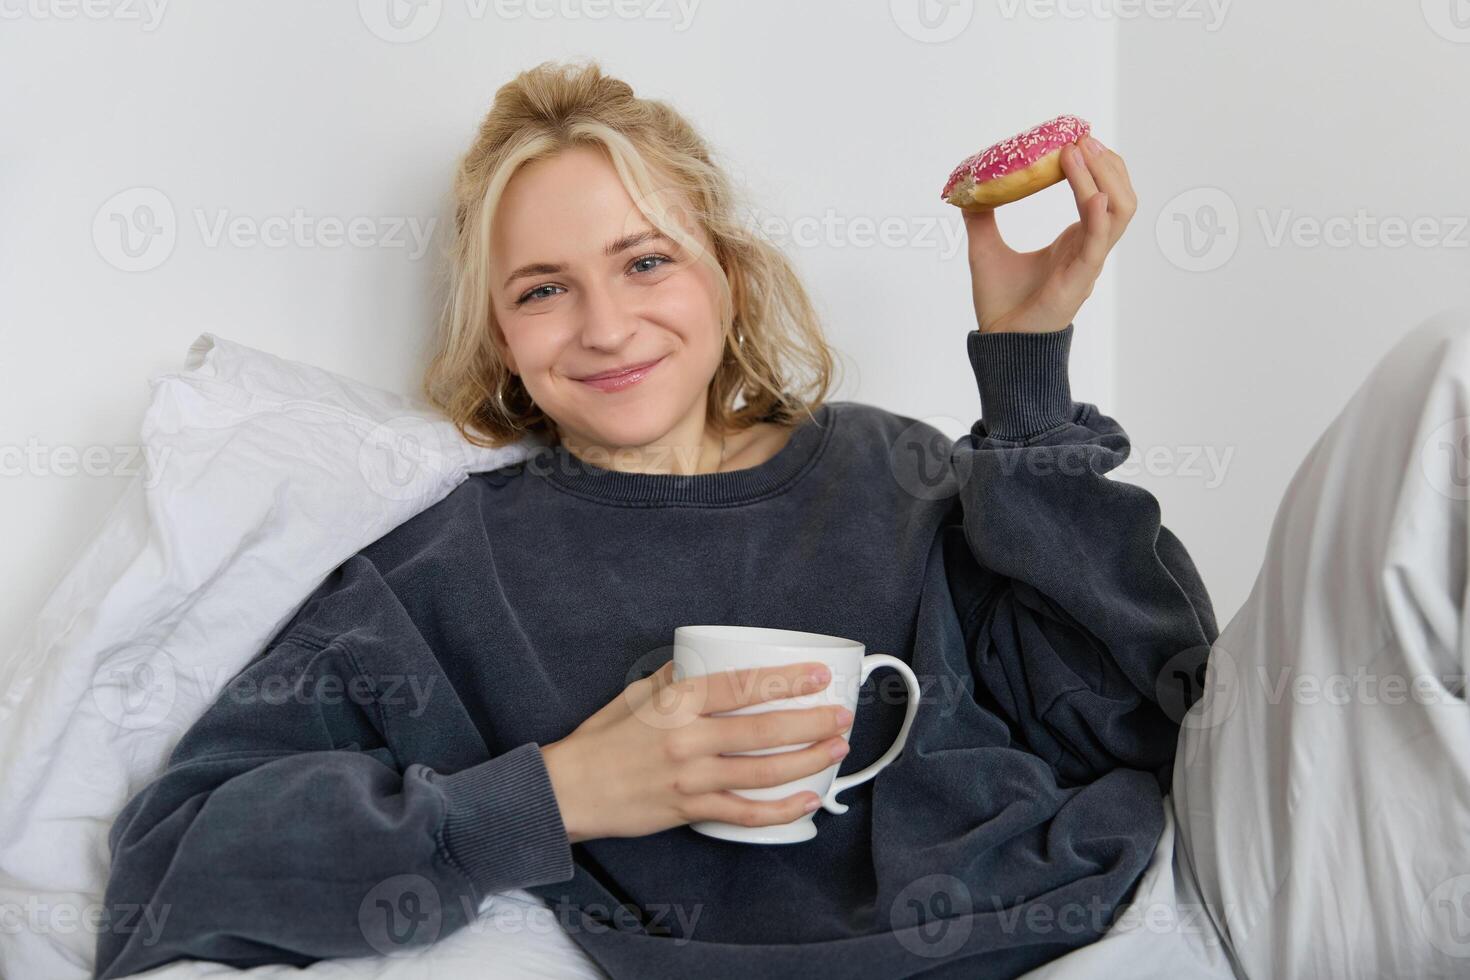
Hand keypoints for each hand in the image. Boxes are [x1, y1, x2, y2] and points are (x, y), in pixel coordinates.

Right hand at [540, 660, 853, 843]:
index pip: (743, 685)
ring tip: (836, 750)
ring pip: (763, 771)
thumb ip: (676, 676)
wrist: (570, 790)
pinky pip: (746, 814)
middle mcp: (687, 739)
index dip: (786, 679)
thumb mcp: (636, 694)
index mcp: (677, 702)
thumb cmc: (602, 737)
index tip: (818, 674)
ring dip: (807, 761)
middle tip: (841, 714)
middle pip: (763, 729)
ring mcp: (691, 779)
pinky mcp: (690, 811)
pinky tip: (807, 801)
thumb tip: (706, 657)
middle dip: (811, 722)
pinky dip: (781, 810)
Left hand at [962, 136, 1136, 333]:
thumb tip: (968, 189)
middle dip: (1106, 163)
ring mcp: (1089, 262)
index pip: (1101, 193)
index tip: (1075, 138)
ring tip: (1079, 152)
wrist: (999, 342)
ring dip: (1103, 177)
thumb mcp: (986, 249)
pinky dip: (1099, 216)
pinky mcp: (1081, 278)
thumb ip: (981, 218)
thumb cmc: (1002, 303)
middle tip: (1081, 137)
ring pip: (1119, 211)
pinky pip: (1099, 241)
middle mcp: (1088, 247)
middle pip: (1120, 196)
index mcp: (1076, 240)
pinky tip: (1092, 194)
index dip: (1095, 165)